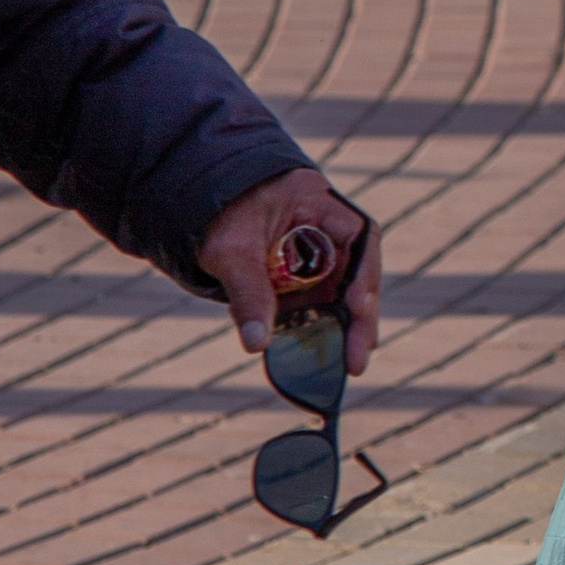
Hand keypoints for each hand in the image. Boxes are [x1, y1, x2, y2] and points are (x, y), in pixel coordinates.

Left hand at [198, 167, 381, 375]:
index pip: (360, 236)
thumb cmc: (219, 215)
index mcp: (318, 203)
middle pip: (358, 272)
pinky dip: (324, 327)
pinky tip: (329, 352)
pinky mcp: (305, 275)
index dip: (364, 273)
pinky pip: (320, 302)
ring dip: (348, 327)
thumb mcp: (231, 252)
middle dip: (361, 316)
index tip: (358, 306)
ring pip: (344, 292)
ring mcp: (319, 254)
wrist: (201, 209)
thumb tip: (256, 344)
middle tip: (357, 357)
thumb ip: (247, 294)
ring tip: (352, 362)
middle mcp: (328, 229)